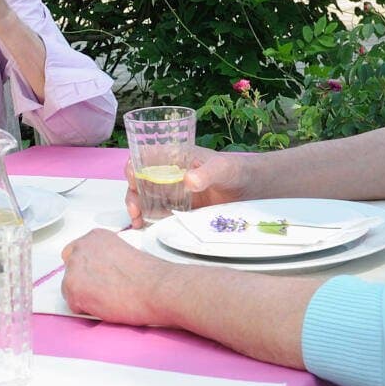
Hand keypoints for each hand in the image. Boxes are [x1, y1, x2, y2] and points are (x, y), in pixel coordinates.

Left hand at [60, 229, 173, 325]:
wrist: (155, 288)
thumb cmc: (149, 275)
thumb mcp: (124, 254)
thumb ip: (105, 259)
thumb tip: (100, 274)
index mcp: (95, 237)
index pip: (77, 253)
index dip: (87, 269)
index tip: (98, 277)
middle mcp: (81, 247)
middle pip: (70, 270)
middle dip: (82, 281)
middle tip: (103, 291)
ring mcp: (74, 267)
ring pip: (70, 288)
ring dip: (85, 296)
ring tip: (109, 299)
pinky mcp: (73, 287)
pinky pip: (73, 304)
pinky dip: (87, 310)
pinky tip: (106, 306)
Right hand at [125, 146, 254, 226]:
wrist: (252, 191)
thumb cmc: (236, 170)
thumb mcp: (223, 168)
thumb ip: (207, 173)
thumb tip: (188, 180)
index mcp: (175, 157)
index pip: (147, 157)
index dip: (135, 165)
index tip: (132, 177)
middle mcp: (169, 175)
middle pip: (141, 181)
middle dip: (132, 194)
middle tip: (134, 209)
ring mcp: (173, 193)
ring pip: (146, 199)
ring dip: (137, 209)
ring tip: (137, 222)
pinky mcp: (179, 210)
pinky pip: (159, 213)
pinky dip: (149, 220)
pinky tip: (145, 228)